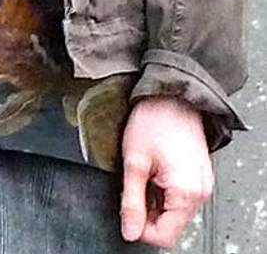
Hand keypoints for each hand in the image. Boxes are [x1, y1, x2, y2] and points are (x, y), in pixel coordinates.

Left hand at [120, 96, 213, 248]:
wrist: (173, 94)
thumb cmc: (154, 119)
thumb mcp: (134, 161)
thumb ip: (131, 201)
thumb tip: (129, 231)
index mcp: (186, 192)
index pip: (164, 236)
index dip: (141, 228)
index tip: (127, 212)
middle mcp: (200, 193)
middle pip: (171, 225)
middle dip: (148, 214)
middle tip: (133, 188)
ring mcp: (203, 184)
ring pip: (176, 212)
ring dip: (157, 202)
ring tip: (145, 174)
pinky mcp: (201, 176)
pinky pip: (182, 197)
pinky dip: (166, 192)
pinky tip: (156, 171)